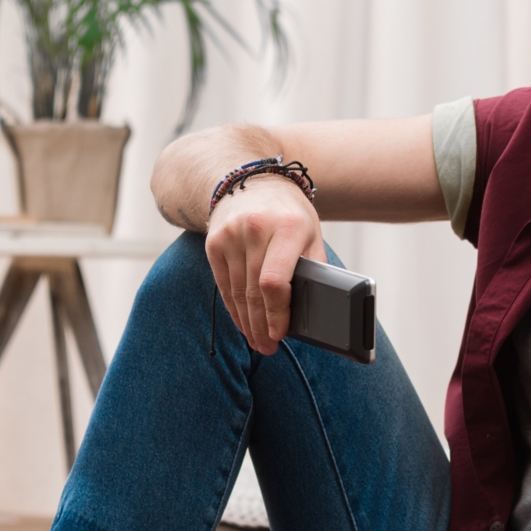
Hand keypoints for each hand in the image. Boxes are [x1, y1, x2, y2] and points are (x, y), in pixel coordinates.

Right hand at [204, 175, 324, 354]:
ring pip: (237, 293)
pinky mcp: (214, 243)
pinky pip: (223, 286)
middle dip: (262, 325)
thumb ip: (314, 267)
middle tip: (269, 348)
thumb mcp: (311, 233)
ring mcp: (230, 236)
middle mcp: (256, 229)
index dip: (277, 313)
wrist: (250, 182)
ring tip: (259, 342)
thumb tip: (316, 310)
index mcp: (288, 226)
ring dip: (248, 323)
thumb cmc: (289, 214)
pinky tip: (244, 323)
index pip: (274, 281)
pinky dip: (234, 309)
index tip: (280, 334)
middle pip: (254, 292)